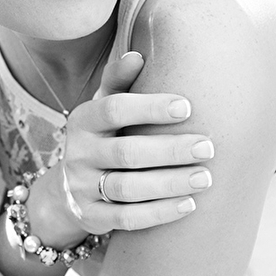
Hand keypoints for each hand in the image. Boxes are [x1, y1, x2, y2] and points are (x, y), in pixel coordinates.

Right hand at [31, 51, 213, 240]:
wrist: (68, 190)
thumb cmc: (101, 137)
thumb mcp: (103, 108)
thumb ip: (119, 82)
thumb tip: (138, 56)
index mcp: (83, 120)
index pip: (113, 109)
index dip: (149, 108)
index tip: (187, 107)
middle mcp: (78, 154)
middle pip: (126, 152)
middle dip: (170, 150)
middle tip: (208, 147)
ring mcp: (82, 188)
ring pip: (127, 188)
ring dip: (169, 184)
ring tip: (205, 178)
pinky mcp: (91, 218)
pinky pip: (126, 219)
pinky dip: (159, 213)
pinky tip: (188, 205)